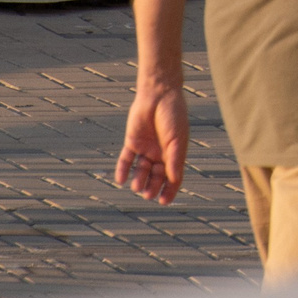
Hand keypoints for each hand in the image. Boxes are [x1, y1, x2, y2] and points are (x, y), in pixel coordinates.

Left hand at [115, 82, 191, 203]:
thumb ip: (175, 159)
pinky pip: (127, 159)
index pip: (173, 176)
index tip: (165, 201)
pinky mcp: (132, 142)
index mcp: (175, 153)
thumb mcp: (177, 139)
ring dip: (139, 180)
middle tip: (148, 195)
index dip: (170, 189)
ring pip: (141, 170)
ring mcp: (146, 148)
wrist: (159, 95)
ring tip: (137, 187)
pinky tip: (121, 180)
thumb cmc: (173, 115)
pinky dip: (123, 170)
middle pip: (156, 176)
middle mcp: (160, 153)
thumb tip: (174, 179)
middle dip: (153, 187)